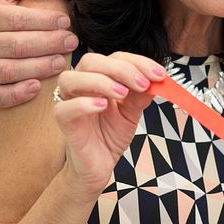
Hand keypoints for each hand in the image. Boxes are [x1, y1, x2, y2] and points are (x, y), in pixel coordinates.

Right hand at [0, 0, 77, 108]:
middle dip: (48, 43)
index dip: (44, 20)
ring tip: (62, 62)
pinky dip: (17, 93)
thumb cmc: (5, 21)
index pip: (15, 18)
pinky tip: (38, 87)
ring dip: (40, 67)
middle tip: (72, 42)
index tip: (66, 22)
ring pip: (10, 70)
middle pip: (16, 44)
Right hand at [53, 53, 167, 197]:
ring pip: (71, 78)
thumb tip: (156, 80)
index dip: (137, 62)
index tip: (159, 74)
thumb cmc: (110, 136)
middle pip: (91, 62)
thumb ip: (141, 95)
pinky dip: (83, 104)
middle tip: (143, 83)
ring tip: (123, 93)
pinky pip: (64, 108)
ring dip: (100, 81)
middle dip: (121, 69)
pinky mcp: (63, 123)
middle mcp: (80, 86)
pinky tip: (102, 106)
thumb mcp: (132, 112)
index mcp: (98, 78)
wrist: (99, 166)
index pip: (114, 58)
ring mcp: (68, 102)